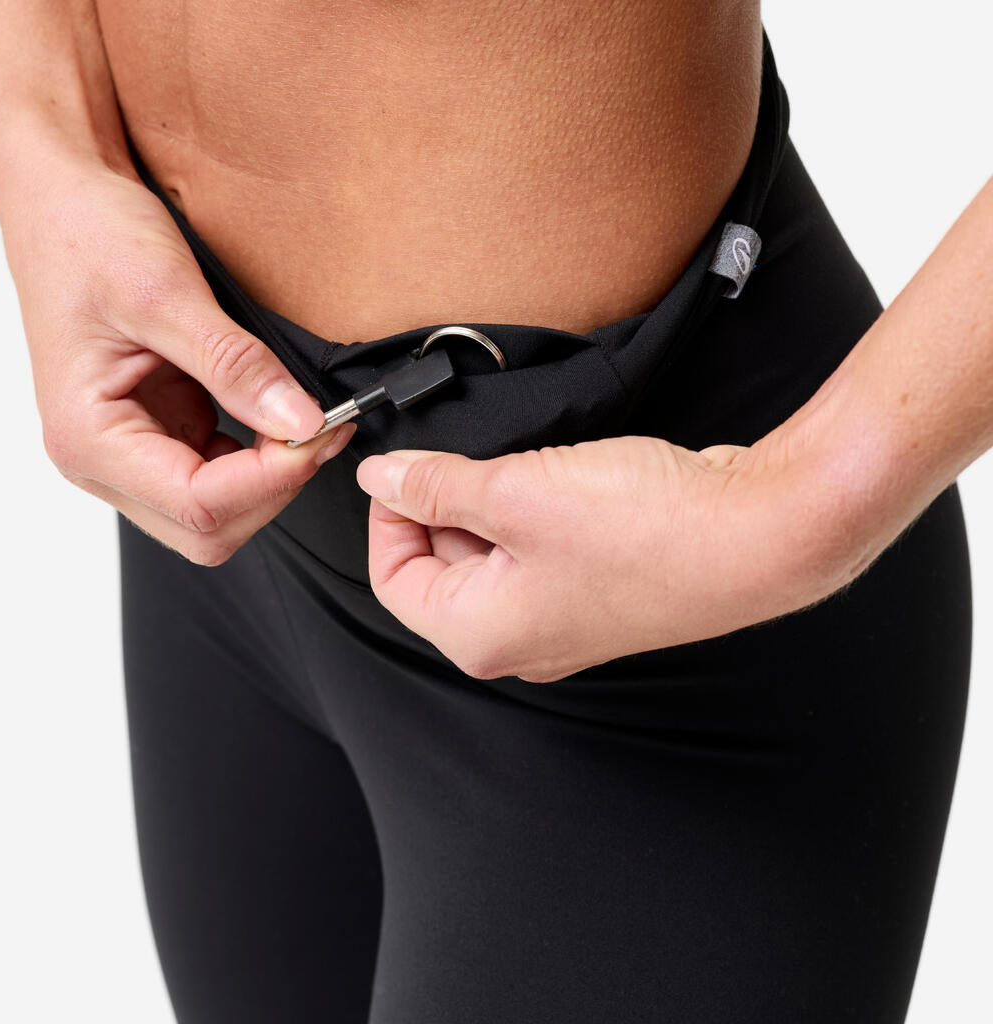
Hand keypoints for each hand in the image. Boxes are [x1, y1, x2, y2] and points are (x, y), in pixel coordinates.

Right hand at [4, 152, 352, 564]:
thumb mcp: (165, 292)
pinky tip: (275, 417)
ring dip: (269, 478)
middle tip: (320, 430)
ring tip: (305, 422)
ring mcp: (130, 450)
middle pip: (208, 527)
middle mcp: (103, 459)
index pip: (198, 503)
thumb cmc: (83, 234)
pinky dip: (258, 458)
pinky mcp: (158, 430)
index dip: (273, 477)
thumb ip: (235, 365)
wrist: (61, 198)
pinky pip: (217, 475)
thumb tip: (299, 421)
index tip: (320, 431)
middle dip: (273, 487)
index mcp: (88, 437)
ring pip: (216, 513)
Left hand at [356, 434, 853, 681]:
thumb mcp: (513, 493)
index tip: (404, 466)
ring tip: (525, 465)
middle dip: (444, 503)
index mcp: (480, 635)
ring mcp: (561, 615)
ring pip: (492, 551)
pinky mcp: (597, 587)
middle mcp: (518, 639)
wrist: (755, 534)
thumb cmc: (642, 530)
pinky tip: (560, 476)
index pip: (394, 580)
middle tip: (471, 455)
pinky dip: (533, 508)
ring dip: (493, 501)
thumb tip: (381, 478)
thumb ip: (435, 486)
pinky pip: (538, 546)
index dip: (389, 516)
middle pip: (442, 566)